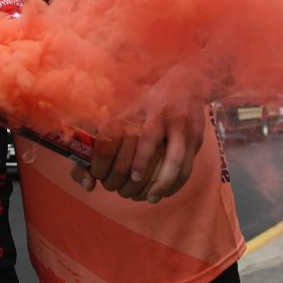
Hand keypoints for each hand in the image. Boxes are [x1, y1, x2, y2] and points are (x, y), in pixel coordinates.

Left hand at [71, 103, 204, 202]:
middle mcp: (154, 116)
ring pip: (172, 158)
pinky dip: (176, 182)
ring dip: (161, 182)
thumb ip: (104, 144)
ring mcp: (177, 125)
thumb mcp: (125, 119)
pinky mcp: (194, 135)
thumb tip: (88, 179)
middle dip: (132, 176)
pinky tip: (166, 192)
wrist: (185, 85)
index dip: (102, 162)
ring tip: (150, 197)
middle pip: (142, 147)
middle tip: (125, 192)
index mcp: (131, 113)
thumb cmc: (148, 110)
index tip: (100, 177)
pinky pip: (187, 164)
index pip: (110, 137)